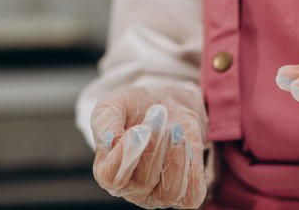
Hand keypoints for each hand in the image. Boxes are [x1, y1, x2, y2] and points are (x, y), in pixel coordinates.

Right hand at [91, 85, 206, 208]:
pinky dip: (193, 170)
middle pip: (143, 182)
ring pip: (169, 192)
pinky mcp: (185, 193)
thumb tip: (109, 140)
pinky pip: (192, 195)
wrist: (169, 105)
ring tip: (175, 128)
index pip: (110, 177)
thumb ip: (105, 121)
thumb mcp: (114, 103)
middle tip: (158, 113)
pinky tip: (187, 145)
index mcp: (107, 171)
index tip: (140, 128)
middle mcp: (131, 189)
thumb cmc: (135, 107)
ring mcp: (159, 195)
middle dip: (155, 144)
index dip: (126, 155)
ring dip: (176, 157)